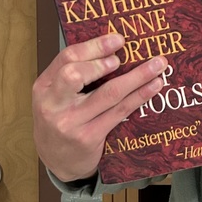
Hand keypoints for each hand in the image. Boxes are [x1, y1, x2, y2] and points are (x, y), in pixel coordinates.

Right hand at [32, 33, 166, 182]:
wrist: (56, 161)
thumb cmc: (60, 120)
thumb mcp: (56, 96)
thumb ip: (74, 73)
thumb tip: (113, 48)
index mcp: (44, 87)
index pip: (66, 58)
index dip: (94, 46)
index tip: (118, 40)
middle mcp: (53, 104)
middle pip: (76, 75)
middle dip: (104, 62)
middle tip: (125, 55)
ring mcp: (70, 123)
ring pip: (108, 94)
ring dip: (137, 77)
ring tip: (157, 66)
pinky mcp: (89, 138)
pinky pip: (119, 112)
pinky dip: (139, 96)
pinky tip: (154, 86)